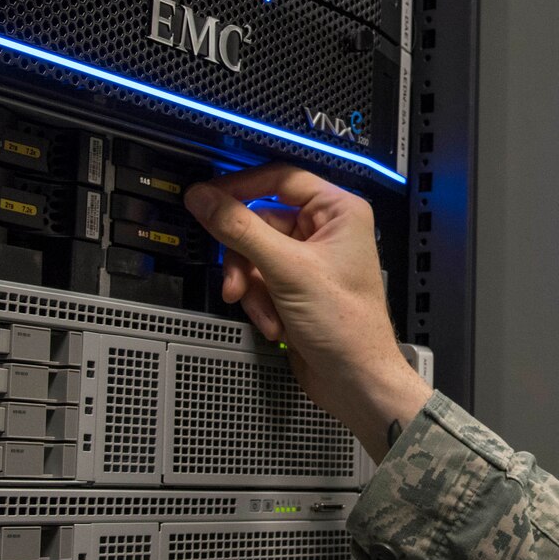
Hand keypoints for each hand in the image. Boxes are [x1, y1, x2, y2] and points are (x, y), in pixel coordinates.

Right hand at [183, 165, 430, 462]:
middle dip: (244, 259)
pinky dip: (259, 303)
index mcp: (337, 211)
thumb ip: (240, 229)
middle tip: (235, 283)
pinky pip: (260, 280)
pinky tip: (274, 325)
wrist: (355, 381)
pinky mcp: (296, 288)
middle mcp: (325, 231)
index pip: (279, 178)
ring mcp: (309, 261)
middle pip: (259, 222)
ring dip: (251, 287)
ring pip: (254, 255)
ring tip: (263, 311)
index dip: (241, 187)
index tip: (207, 200)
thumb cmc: (345, 325)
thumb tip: (204, 197)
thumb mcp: (286, 270)